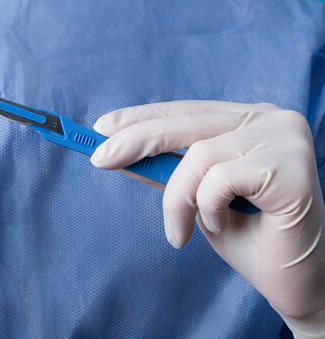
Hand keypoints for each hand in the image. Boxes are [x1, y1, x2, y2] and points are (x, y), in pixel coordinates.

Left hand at [90, 101, 324, 337]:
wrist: (295, 284)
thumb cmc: (248, 238)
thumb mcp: (193, 197)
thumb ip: (164, 169)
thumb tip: (115, 150)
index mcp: (250, 120)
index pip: (187, 111)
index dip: (143, 117)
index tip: (102, 127)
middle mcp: (271, 119)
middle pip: (188, 122)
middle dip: (136, 140)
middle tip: (100, 159)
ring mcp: (285, 138)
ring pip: (198, 155)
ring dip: (177, 200)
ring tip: (180, 232)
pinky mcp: (292, 165)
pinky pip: (219, 179)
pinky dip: (206, 208)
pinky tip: (221, 226)